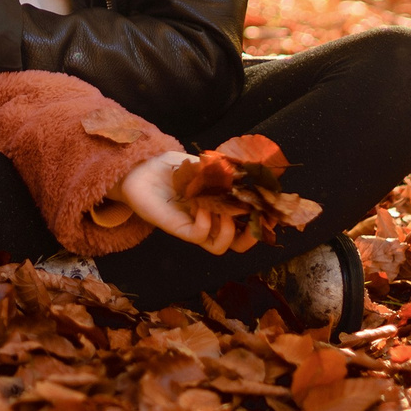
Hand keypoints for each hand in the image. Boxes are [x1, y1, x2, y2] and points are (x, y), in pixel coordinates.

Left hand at [119, 151, 257, 255]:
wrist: (139, 169)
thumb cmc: (170, 167)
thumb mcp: (200, 164)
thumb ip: (221, 168)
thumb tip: (244, 169)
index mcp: (217, 207)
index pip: (244, 224)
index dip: (261, 222)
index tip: (271, 212)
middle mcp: (208, 221)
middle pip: (236, 244)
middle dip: (251, 237)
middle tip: (256, 222)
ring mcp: (192, 225)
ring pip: (219, 247)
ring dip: (228, 230)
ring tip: (224, 211)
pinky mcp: (176, 227)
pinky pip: (198, 236)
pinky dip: (205, 222)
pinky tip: (200, 205)